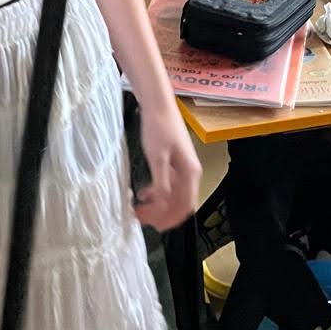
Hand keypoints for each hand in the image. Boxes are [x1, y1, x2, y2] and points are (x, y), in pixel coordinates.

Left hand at [136, 94, 201, 231]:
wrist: (158, 104)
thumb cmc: (158, 127)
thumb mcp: (157, 157)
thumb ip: (161, 182)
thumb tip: (162, 204)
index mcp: (190, 173)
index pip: (185, 206)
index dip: (170, 219)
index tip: (153, 226)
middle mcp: (190, 172)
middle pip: (180, 203)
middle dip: (163, 215)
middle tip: (142, 220)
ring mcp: (182, 167)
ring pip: (173, 195)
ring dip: (158, 205)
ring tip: (140, 209)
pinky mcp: (174, 162)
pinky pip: (168, 185)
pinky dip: (157, 193)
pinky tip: (143, 194)